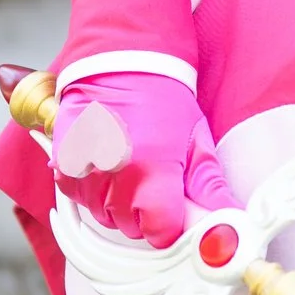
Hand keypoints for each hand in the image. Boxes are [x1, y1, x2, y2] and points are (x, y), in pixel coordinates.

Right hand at [52, 67, 234, 246]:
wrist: (120, 59)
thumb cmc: (162, 96)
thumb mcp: (196, 140)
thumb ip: (210, 188)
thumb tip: (231, 226)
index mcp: (152, 174)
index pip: (161, 235)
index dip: (171, 225)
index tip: (176, 209)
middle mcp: (113, 177)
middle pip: (132, 229)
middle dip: (146, 212)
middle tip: (154, 175)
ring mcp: (84, 172)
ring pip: (106, 216)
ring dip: (119, 201)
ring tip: (130, 163)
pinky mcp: (63, 166)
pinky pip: (81, 199)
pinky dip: (94, 189)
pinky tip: (107, 162)